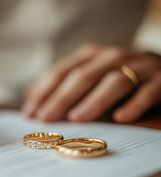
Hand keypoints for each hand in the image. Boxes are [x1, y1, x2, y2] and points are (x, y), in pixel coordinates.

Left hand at [22, 44, 160, 122]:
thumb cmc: (118, 77)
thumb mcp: (90, 77)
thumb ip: (63, 86)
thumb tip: (31, 96)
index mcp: (91, 55)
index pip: (61, 72)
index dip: (44, 91)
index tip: (30, 112)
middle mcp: (112, 57)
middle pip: (82, 76)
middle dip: (61, 98)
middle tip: (46, 118)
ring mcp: (139, 65)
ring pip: (113, 81)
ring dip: (94, 101)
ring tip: (76, 118)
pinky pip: (148, 91)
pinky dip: (134, 104)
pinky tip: (121, 118)